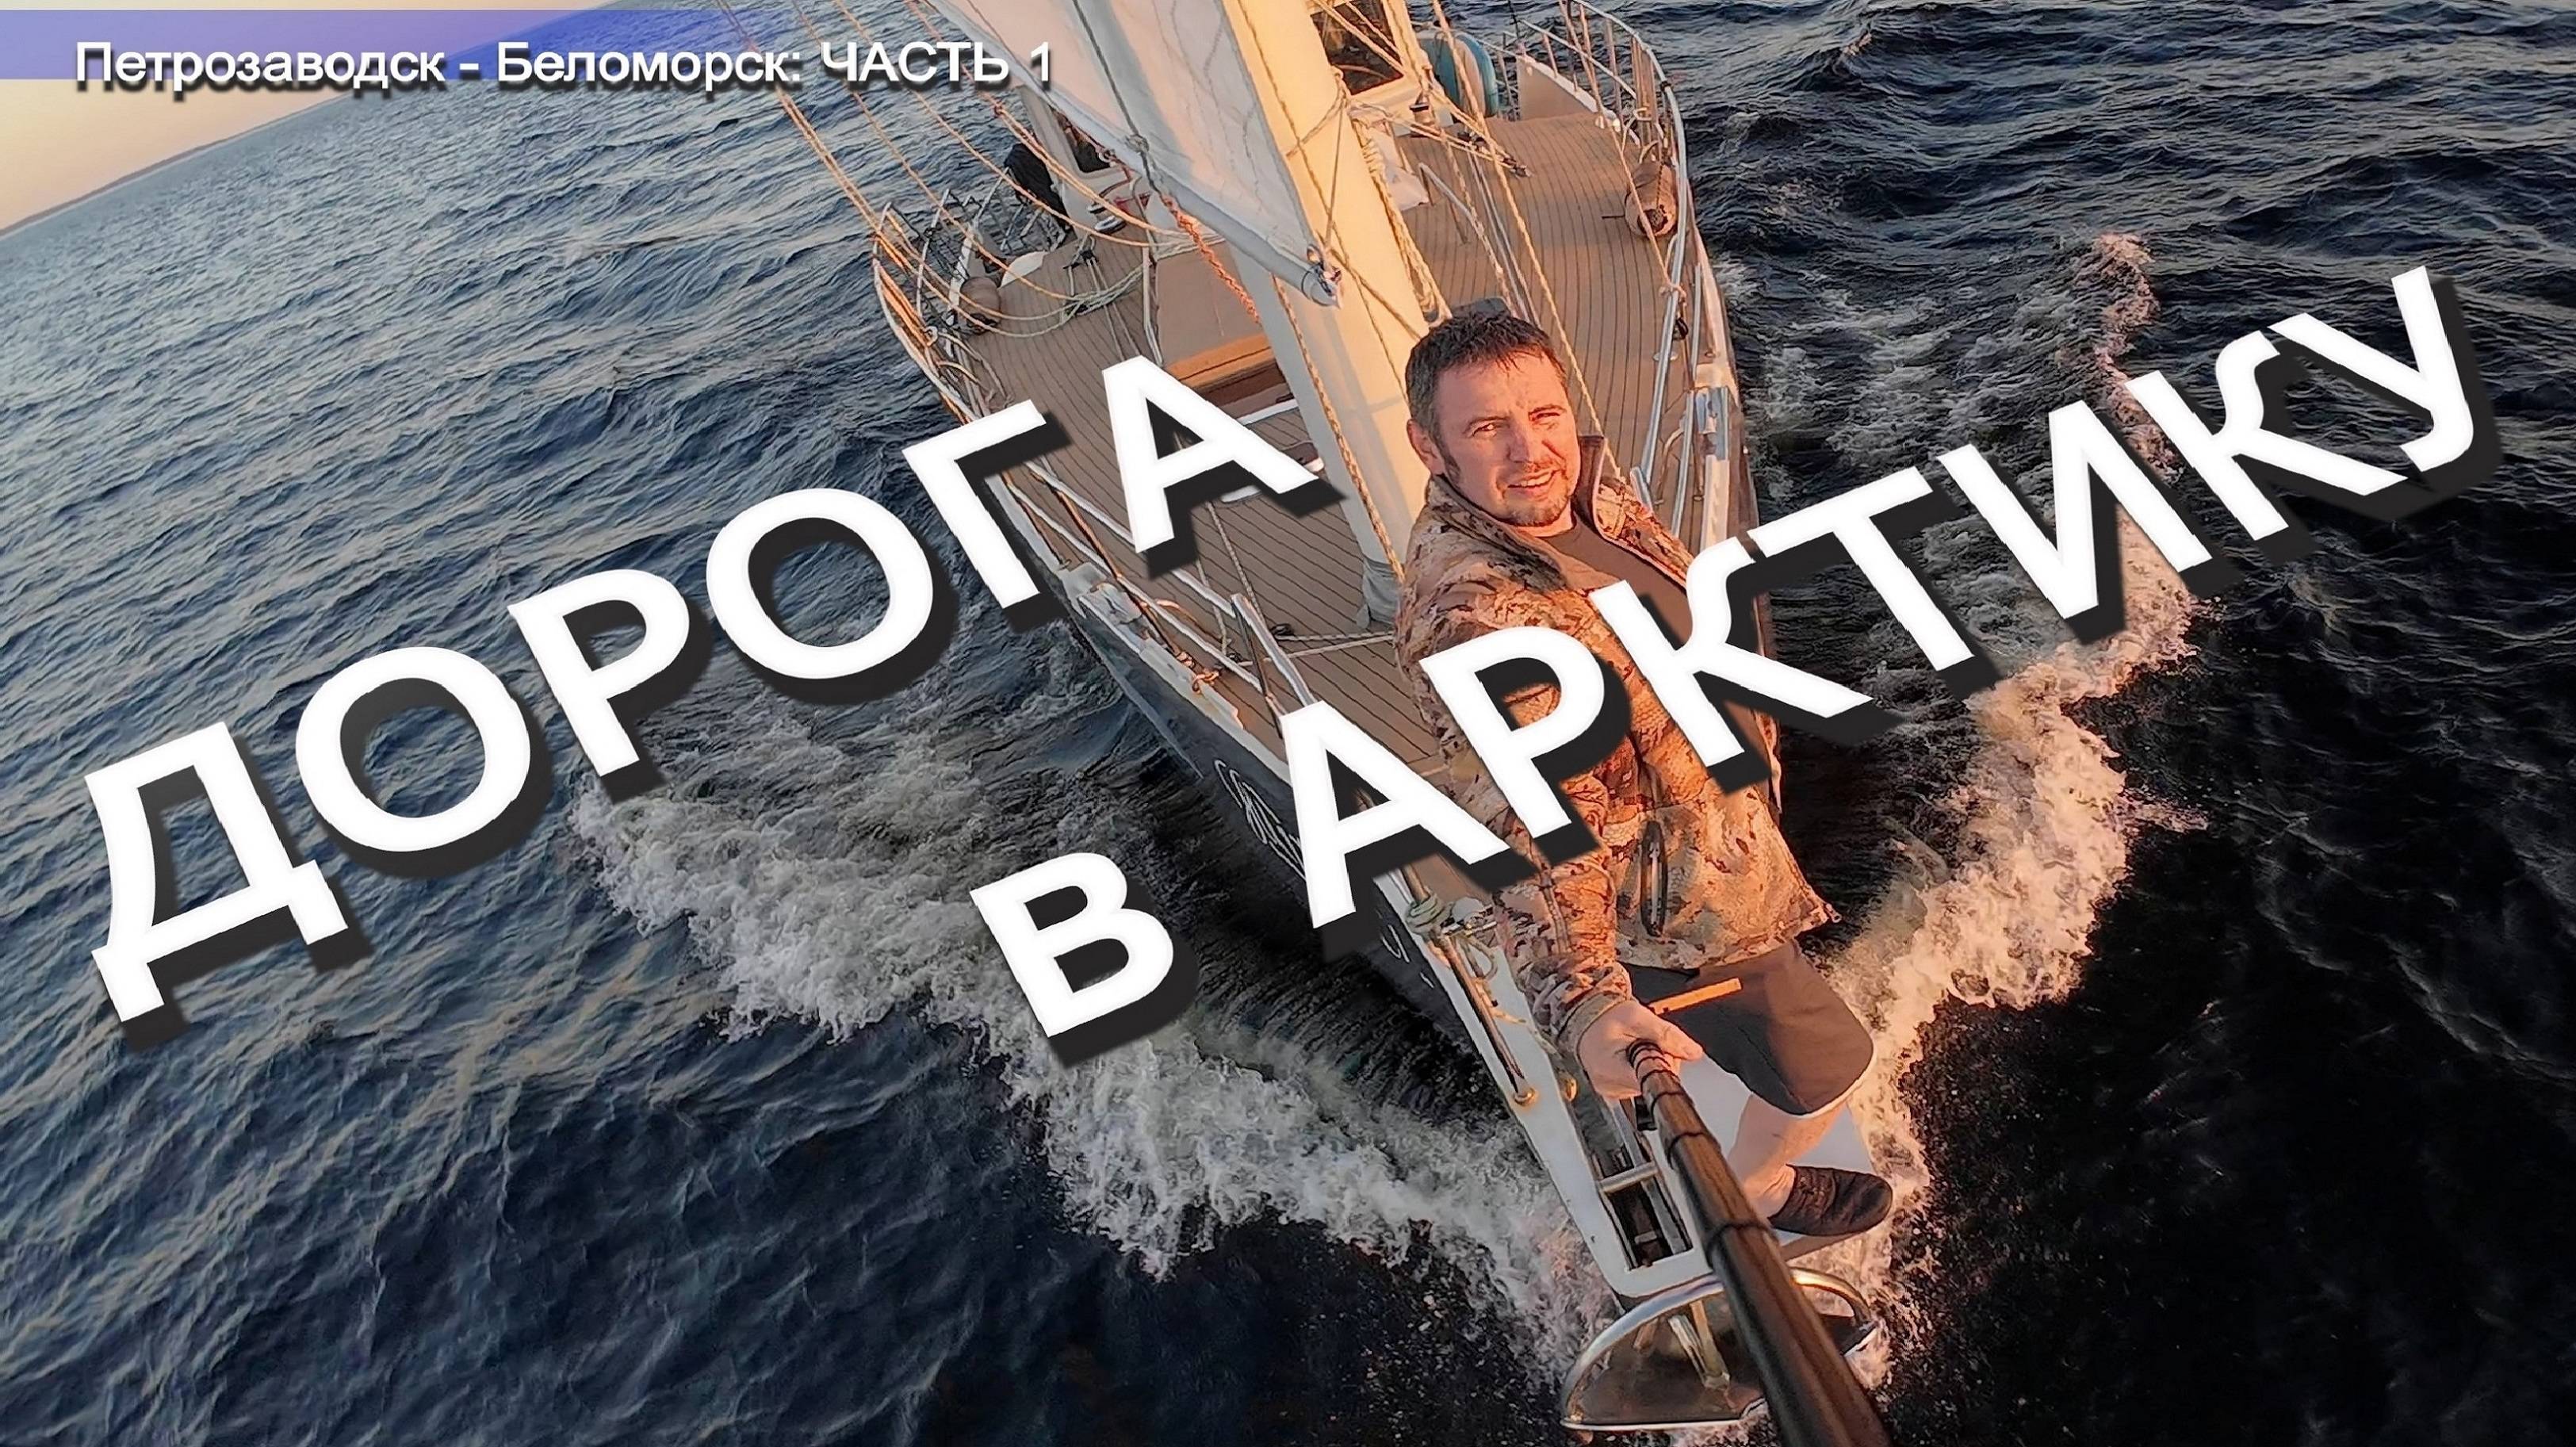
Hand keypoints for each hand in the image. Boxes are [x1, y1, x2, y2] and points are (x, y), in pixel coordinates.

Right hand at [1573, 998, 1704, 1101]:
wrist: (1584, 1017)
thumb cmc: (1602, 1017)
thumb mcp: (1637, 1017)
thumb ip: (1667, 1034)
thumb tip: (1692, 1051)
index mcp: (1613, 1071)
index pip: (1654, 1081)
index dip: (1666, 1065)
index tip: (1664, 1052)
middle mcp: (1611, 1087)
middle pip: (1653, 1084)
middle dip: (1660, 1062)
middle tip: (1648, 1042)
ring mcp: (1612, 1091)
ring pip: (1649, 1084)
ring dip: (1651, 1065)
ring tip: (1637, 1047)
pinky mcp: (1614, 1090)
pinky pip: (1638, 1084)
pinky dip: (1641, 1069)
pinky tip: (1633, 1056)